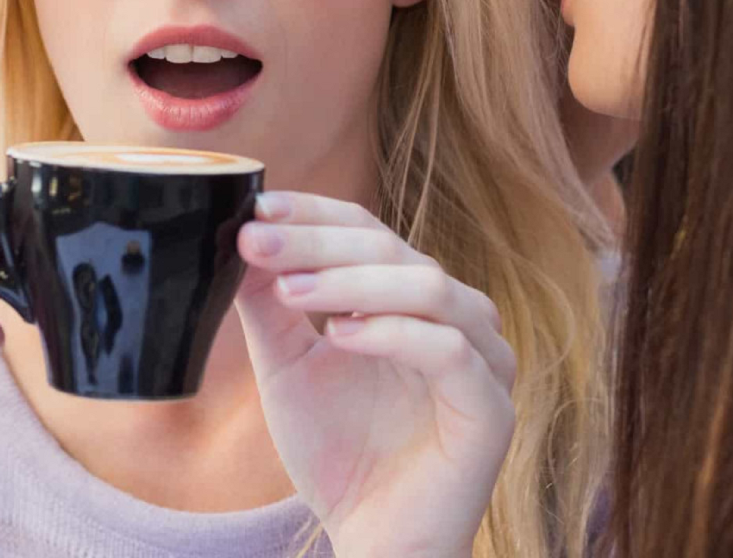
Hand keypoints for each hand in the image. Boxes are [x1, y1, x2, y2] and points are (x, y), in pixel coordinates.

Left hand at [234, 192, 514, 557]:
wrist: (374, 540)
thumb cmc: (340, 453)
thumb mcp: (288, 368)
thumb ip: (269, 306)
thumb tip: (242, 237)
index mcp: (414, 299)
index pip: (369, 231)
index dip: (315, 213)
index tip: (258, 207)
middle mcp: (457, 317)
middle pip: (394, 250)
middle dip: (320, 242)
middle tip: (259, 241)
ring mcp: (483, 359)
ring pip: (429, 287)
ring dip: (353, 281)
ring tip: (291, 291)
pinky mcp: (491, 408)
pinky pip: (449, 351)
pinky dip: (392, 333)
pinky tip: (339, 337)